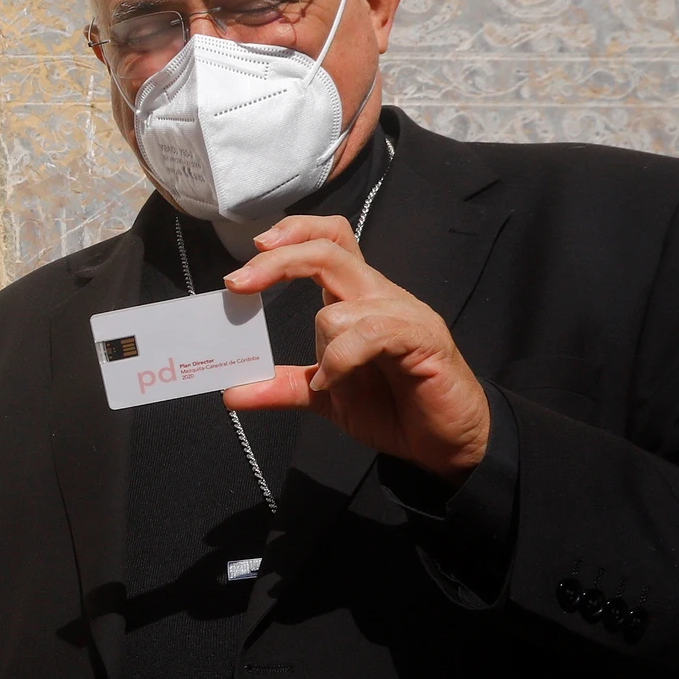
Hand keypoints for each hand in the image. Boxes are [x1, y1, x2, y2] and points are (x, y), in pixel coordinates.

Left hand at [220, 214, 489, 481]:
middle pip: (328, 249)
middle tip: (239, 285)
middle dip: (277, 261)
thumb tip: (232, 393)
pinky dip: (342, 359)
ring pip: (341, 304)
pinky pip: (371, 333)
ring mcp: (404, 315)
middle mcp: (380, 295)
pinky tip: (336, 383)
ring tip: (325, 382)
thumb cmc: (396, 407)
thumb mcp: (326, 396)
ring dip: (322, 343)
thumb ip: (283, 386)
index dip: (290, 234)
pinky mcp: (424, 340)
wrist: (447, 444)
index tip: (250, 254)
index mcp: (356, 298)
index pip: (328, 240)